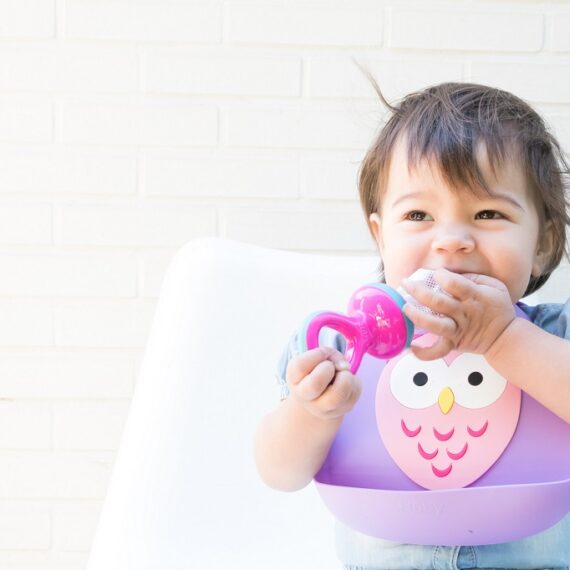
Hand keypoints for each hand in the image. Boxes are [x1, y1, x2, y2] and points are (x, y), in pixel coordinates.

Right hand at [286, 346, 361, 420]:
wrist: (319, 398)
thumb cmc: (317, 371)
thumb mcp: (316, 357)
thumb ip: (328, 354)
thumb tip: (344, 367)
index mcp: (294, 379)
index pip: (300, 366)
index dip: (316, 355)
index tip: (322, 353)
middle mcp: (305, 397)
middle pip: (315, 384)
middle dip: (328, 368)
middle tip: (331, 367)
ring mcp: (323, 408)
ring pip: (337, 396)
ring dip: (346, 377)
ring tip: (343, 374)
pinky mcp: (342, 410)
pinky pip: (354, 392)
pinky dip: (355, 381)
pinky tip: (347, 383)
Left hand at [401, 268, 515, 360]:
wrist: (504, 336)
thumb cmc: (496, 306)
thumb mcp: (493, 285)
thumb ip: (473, 277)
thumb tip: (449, 273)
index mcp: (474, 296)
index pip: (453, 283)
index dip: (441, 276)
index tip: (435, 273)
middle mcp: (463, 313)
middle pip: (438, 302)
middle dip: (418, 291)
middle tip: (405, 283)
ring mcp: (457, 330)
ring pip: (435, 325)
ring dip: (417, 316)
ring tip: (405, 308)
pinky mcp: (453, 343)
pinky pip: (437, 351)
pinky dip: (424, 352)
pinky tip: (411, 347)